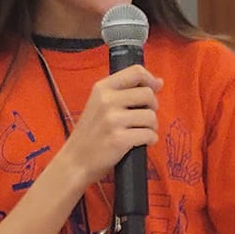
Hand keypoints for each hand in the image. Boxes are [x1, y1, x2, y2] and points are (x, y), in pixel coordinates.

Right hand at [63, 66, 161, 188]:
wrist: (75, 161)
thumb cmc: (90, 134)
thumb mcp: (99, 105)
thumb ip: (125, 92)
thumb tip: (159, 82)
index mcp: (102, 88)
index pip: (136, 72)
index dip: (150, 79)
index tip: (155, 89)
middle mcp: (107, 101)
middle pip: (148, 94)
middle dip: (153, 107)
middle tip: (145, 118)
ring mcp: (112, 120)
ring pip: (151, 116)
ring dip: (152, 126)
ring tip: (142, 132)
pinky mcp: (119, 139)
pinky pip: (149, 134)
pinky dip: (151, 140)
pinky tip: (142, 142)